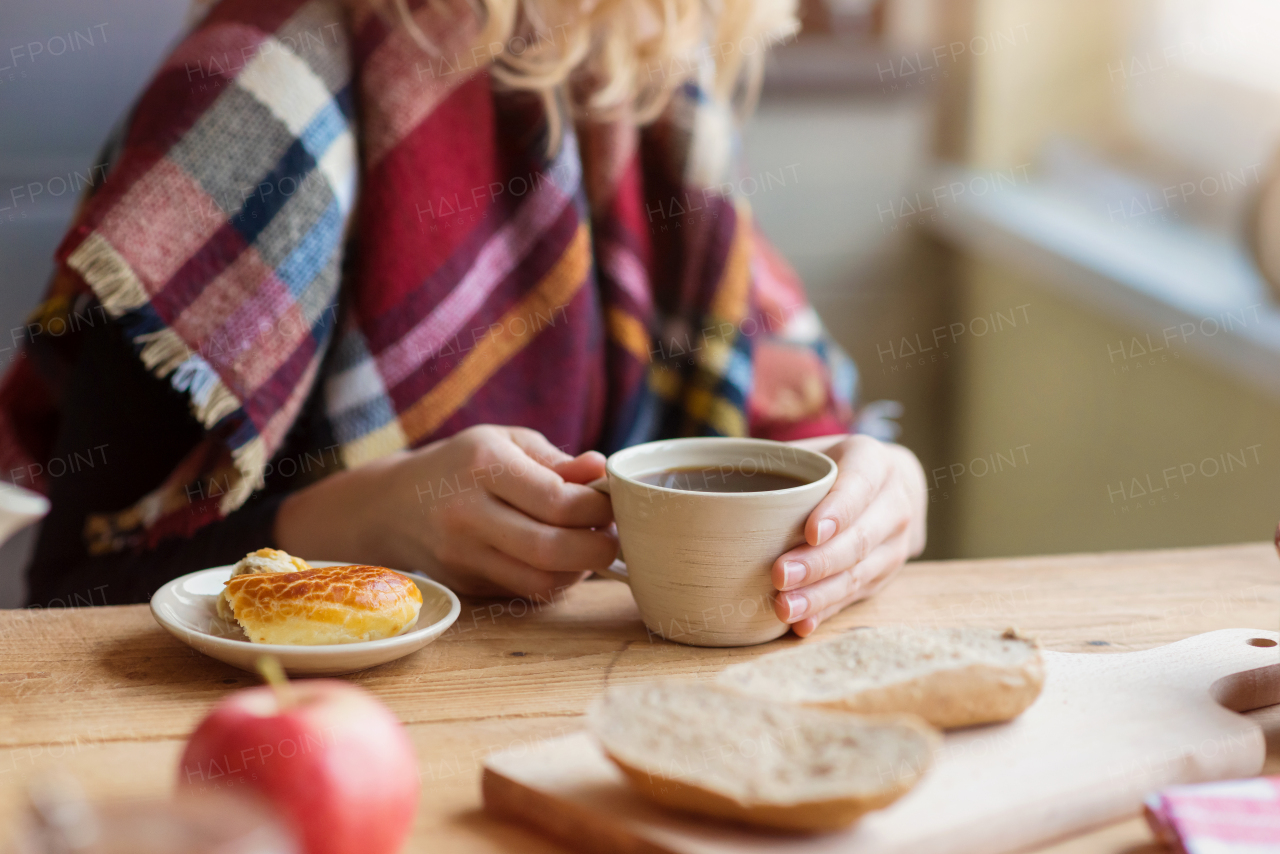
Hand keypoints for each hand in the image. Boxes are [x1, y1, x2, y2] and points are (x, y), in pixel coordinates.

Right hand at [275, 425, 616, 597]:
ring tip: (587, 548)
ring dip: (579, 570)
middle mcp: (468, 513)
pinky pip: (525, 592)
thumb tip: (602, 471)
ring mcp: (463, 554)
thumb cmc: (461, 465)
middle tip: (612, 536)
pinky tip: (559, 561)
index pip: (559, 501)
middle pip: (552, 549)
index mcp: (483, 465)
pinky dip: (554, 582)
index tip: (610, 503)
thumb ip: (557, 461)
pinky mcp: (465, 584)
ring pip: (541, 581)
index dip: (599, 508)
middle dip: (598, 548)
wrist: (391, 505)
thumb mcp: (506, 442)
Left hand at [771, 435, 926, 636]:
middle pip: (858, 539)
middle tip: (780, 575)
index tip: (810, 532)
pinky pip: (855, 597)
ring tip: (784, 607)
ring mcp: (894, 545)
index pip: (859, 486)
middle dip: (818, 562)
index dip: (837, 511)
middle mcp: (894, 503)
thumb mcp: (814, 452)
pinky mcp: (884, 576)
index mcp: (874, 462)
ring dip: (820, 595)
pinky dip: (826, 612)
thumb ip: (777, 460)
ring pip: (859, 574)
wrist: (886, 489)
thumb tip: (715, 477)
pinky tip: (801, 625)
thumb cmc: (833, 467)